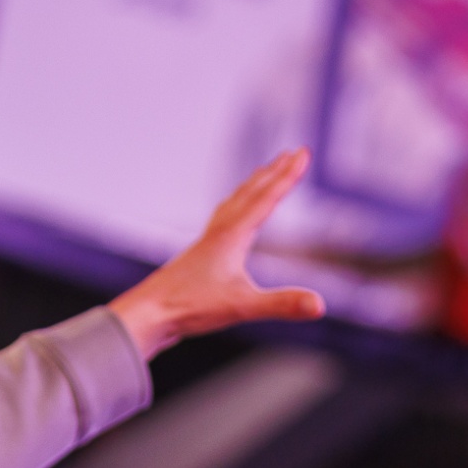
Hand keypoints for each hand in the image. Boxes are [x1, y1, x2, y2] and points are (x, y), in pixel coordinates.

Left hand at [109, 148, 326, 359]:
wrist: (147, 314)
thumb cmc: (189, 307)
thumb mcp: (242, 306)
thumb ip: (282, 304)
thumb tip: (320, 306)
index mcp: (231, 237)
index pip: (266, 199)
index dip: (288, 176)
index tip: (304, 153)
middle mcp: (219, 233)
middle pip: (250, 193)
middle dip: (274, 173)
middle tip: (292, 153)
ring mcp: (207, 243)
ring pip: (234, 204)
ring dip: (253, 186)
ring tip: (263, 174)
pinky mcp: (198, 257)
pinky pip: (222, 221)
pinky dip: (234, 209)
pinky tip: (232, 220)